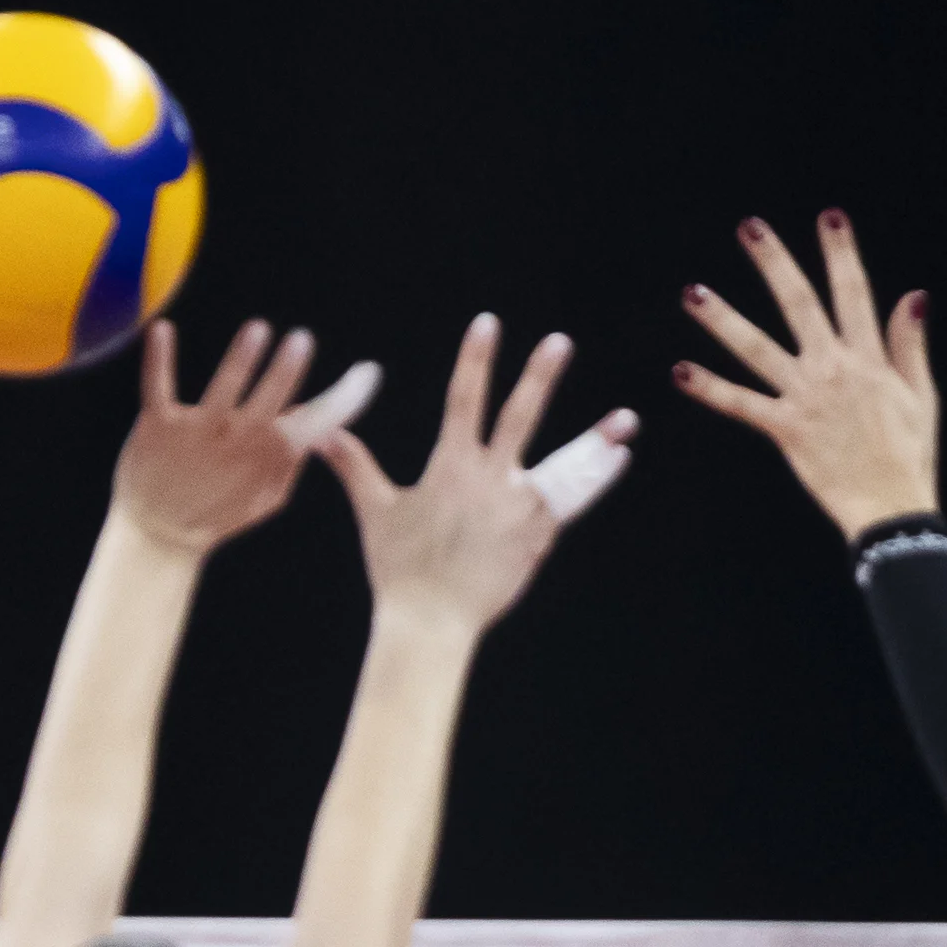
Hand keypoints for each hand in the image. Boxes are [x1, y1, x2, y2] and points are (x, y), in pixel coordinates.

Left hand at [110, 319, 381, 557]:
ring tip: (258, 331)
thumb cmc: (220, 510)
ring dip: (241, 360)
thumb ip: (290, 460)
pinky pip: (157, 387)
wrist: (159, 535)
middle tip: (302, 340)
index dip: (344, 400)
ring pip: (222, 391)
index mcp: (267, 457)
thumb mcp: (267, 496)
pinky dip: (159, 359)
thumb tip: (317, 423)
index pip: (314, 425)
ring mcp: (196, 433)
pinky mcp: (157, 426)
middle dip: (286, 372)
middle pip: (268, 403)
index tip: (368, 374)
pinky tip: (163, 330)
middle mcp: (236, 442)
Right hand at [319, 315, 635, 633]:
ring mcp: (518, 507)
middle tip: (560, 342)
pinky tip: (617, 460)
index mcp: (450, 466)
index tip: (488, 324)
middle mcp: (489, 479)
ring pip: (563, 465)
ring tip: (627, 418)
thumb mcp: (376, 512)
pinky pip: (571, 501)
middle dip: (539, 377)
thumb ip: (355, 466)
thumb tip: (319, 433)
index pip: (464, 398)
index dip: (475, 359)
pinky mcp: (537, 535)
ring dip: (595, 439)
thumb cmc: (400, 569)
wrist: (432, 622)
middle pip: (520, 416)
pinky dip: (594, 480)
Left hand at [673, 211, 936, 538]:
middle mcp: (833, 368)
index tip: (829, 217)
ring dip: (722, 319)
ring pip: (756, 348)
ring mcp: (806, 397)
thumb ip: (908, 345)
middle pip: (798, 303)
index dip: (841, 253)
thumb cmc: (909, 453)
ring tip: (692, 292)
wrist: (892, 506)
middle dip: (774, 263)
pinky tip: (679, 372)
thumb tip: (914, 295)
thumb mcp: (921, 395)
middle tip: (749, 228)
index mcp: (868, 358)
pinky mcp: (785, 429)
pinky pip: (741, 404)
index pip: (853, 292)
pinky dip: (710, 389)